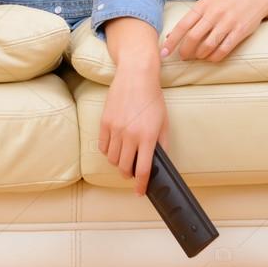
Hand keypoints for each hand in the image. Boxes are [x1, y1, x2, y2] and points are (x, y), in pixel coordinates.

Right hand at [99, 66, 168, 196]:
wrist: (136, 76)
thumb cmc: (153, 98)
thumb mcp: (164, 122)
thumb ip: (162, 144)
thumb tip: (159, 161)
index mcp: (147, 137)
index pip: (142, 170)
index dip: (140, 185)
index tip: (139, 191)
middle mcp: (130, 135)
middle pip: (124, 168)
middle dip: (128, 174)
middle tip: (132, 172)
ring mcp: (115, 129)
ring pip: (112, 159)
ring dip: (119, 163)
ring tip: (124, 158)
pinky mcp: (104, 122)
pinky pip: (103, 146)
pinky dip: (109, 152)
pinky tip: (115, 148)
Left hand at [160, 0, 267, 61]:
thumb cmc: (224, 4)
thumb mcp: (206, 6)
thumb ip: (190, 20)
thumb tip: (170, 35)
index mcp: (202, 6)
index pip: (182, 26)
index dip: (172, 41)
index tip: (164, 53)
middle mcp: (214, 13)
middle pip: (193, 37)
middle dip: (185, 51)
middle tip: (183, 57)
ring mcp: (228, 22)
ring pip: (208, 45)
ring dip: (200, 55)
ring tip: (198, 57)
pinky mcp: (240, 31)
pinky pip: (224, 49)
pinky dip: (214, 57)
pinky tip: (211, 58)